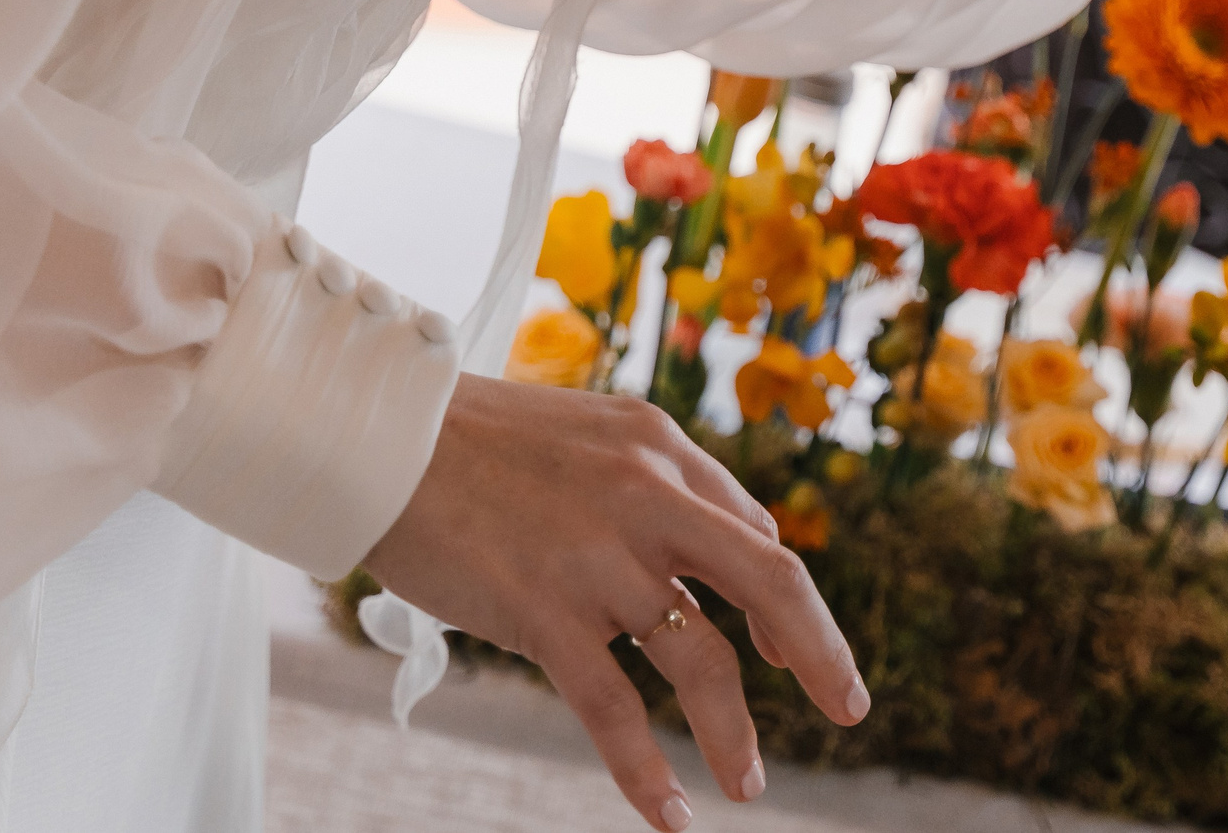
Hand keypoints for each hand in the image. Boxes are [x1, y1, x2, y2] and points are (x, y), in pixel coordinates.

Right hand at [365, 377, 867, 830]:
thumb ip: (654, 483)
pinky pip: (613, 709)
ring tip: (749, 786)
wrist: (376, 436)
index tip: (792, 651)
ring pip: (699, 662)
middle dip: (821, 654)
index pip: (753, 532)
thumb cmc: (477, 438)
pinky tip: (670, 815)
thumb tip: (717, 544)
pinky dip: (647, 772)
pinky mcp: (542, 611)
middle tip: (851, 710)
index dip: (781, 601)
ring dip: (734, 734)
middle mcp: (648, 498)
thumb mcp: (590, 433)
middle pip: (770, 581)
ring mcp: (599, 558)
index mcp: (662, 448)